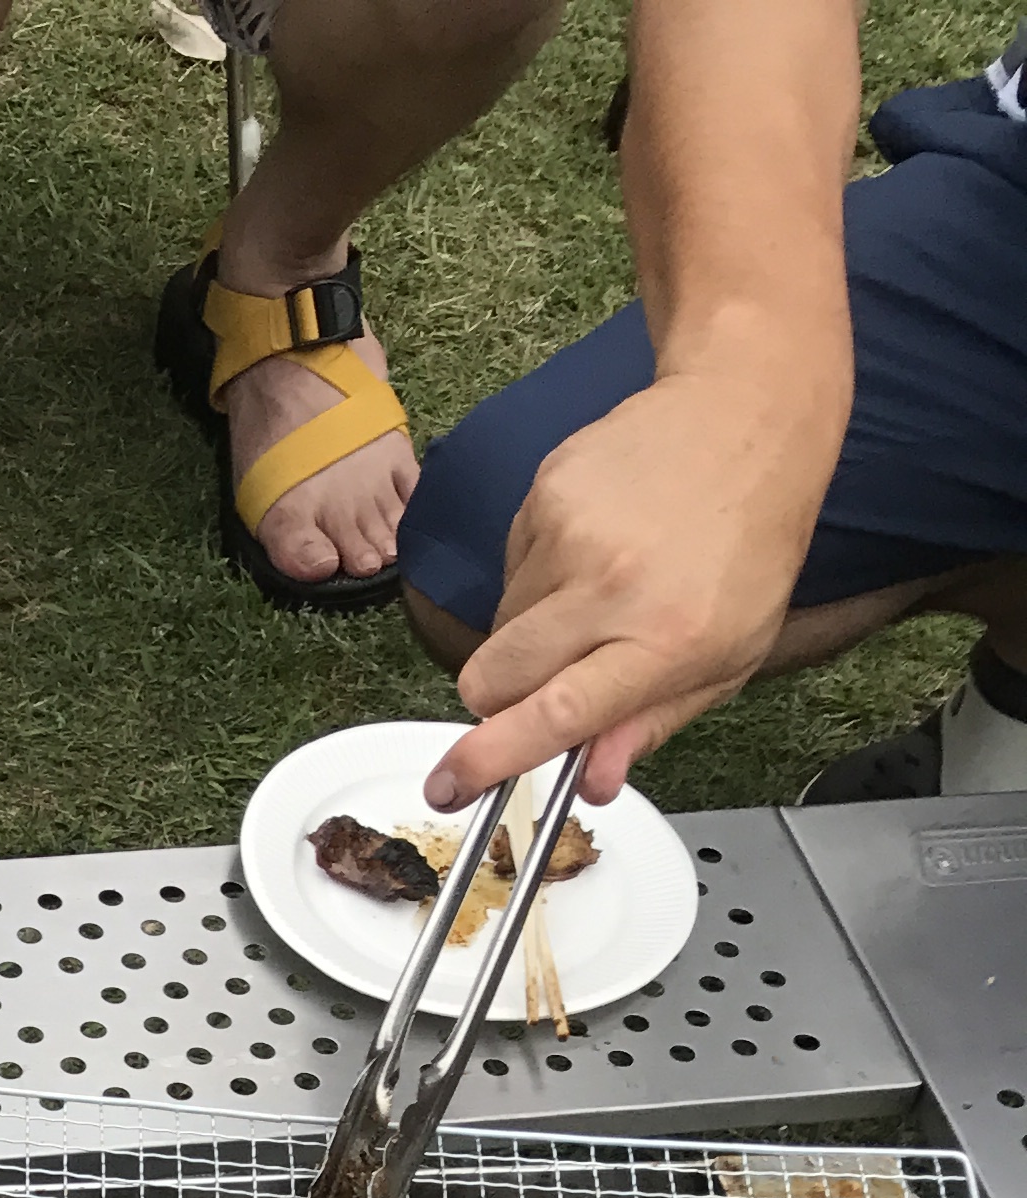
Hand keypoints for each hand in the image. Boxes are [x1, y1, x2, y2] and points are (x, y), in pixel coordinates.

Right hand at [425, 363, 838, 807]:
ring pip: (500, 628)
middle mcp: (612, 589)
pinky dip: (542, 576)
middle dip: (501, 698)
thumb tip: (591, 783)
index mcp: (666, 640)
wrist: (746, 410)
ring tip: (599, 591)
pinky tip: (594, 548)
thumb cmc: (749, 540)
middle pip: (492, 680)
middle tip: (547, 680)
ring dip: (533, 630)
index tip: (450, 786)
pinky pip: (512, 571)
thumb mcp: (731, 654)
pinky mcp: (544, 495)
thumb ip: (653, 722)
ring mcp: (570, 536)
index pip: (552, 716)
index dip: (489, 761)